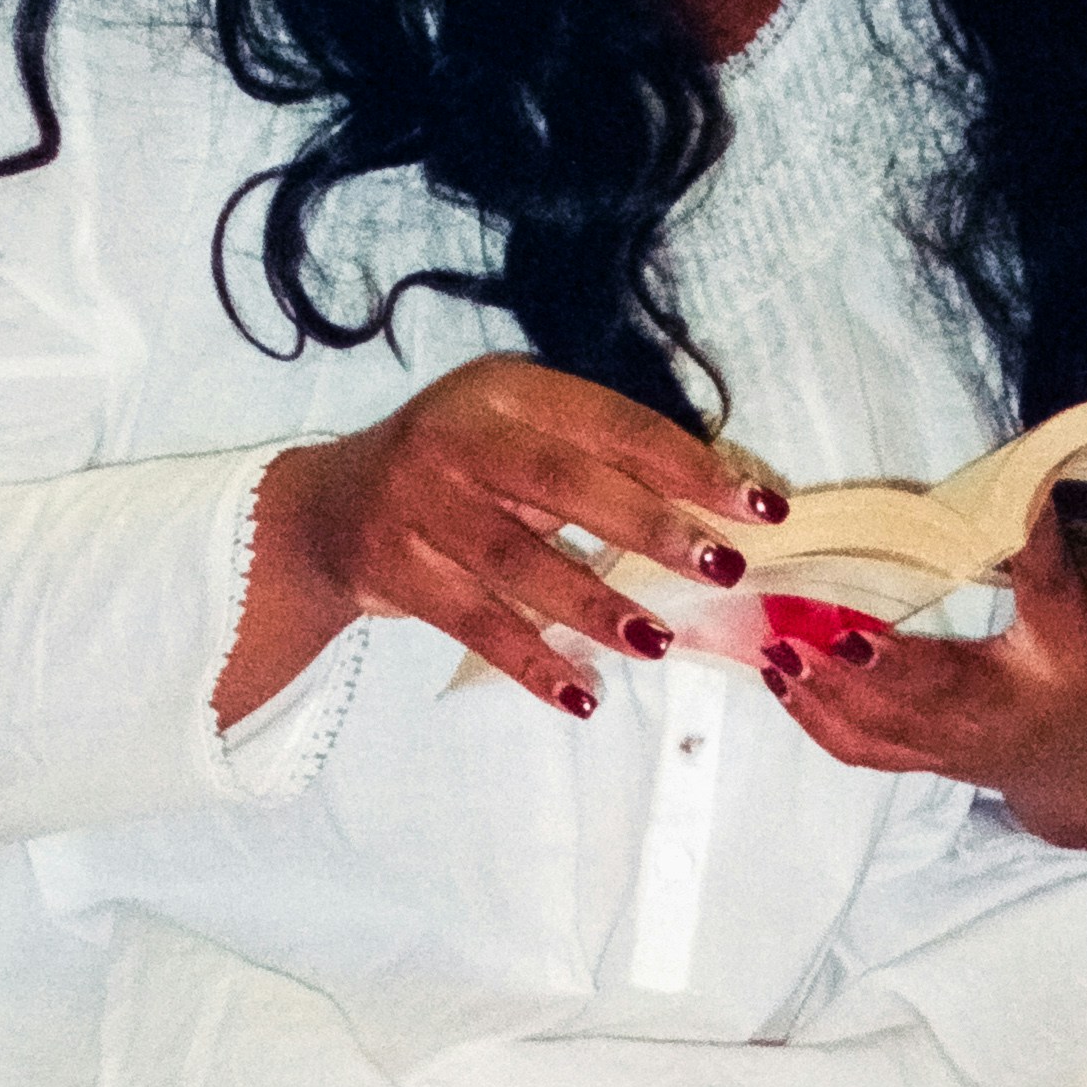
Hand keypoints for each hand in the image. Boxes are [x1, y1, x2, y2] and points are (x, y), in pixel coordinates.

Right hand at [221, 357, 788, 726]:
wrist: (326, 511)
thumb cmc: (459, 472)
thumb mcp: (516, 436)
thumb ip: (597, 459)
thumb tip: (723, 505)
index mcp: (506, 390)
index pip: (612, 424)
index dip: (689, 465)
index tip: (760, 507)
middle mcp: (456, 437)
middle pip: (564, 482)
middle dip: (651, 527)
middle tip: (721, 567)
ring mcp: (416, 503)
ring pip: (517, 560)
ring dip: (594, 605)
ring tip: (659, 640)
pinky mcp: (392, 569)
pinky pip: (473, 623)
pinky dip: (530, 662)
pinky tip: (584, 695)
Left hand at [758, 486, 1086, 850]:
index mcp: (1073, 658)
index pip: (1052, 592)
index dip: (1034, 545)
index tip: (1014, 496)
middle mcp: (1011, 708)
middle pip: (942, 688)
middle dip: (883, 665)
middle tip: (828, 627)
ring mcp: (960, 745)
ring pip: (885, 726)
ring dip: (825, 686)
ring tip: (776, 637)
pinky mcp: (924, 759)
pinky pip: (860, 748)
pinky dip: (811, 715)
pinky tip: (774, 672)